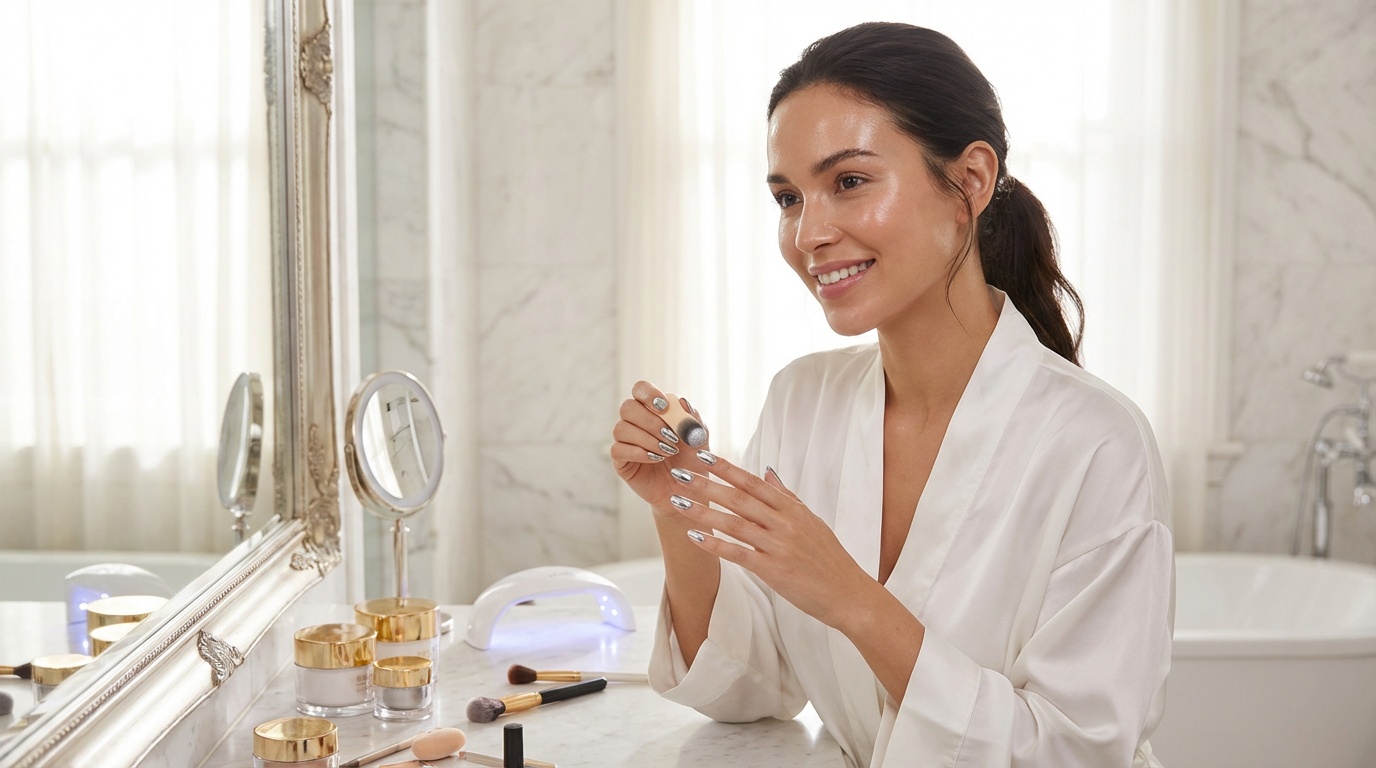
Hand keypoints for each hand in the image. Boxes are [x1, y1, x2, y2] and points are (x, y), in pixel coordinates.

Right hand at [610, 381, 714, 518]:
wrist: (688, 492)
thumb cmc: (692, 462)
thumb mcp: (699, 439)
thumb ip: (692, 420)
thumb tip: (681, 401)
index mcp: (653, 410)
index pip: (640, 389)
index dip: (648, 393)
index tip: (663, 406)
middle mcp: (635, 422)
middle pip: (627, 407)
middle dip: (650, 421)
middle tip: (671, 437)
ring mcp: (626, 441)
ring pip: (621, 428)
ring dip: (647, 439)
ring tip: (668, 452)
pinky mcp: (621, 461)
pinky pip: (618, 449)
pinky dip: (639, 452)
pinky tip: (656, 459)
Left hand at [665, 455, 873, 628]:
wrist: (849, 594)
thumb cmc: (830, 559)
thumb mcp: (811, 521)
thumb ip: (787, 497)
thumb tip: (768, 472)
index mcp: (792, 509)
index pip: (754, 483)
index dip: (727, 468)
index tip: (703, 456)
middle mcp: (784, 523)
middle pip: (739, 498)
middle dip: (706, 484)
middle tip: (680, 473)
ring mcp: (779, 546)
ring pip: (734, 523)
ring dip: (703, 511)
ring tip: (678, 501)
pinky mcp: (774, 570)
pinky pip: (738, 553)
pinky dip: (715, 544)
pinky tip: (694, 536)